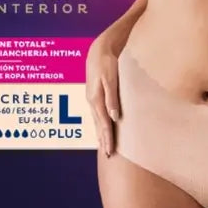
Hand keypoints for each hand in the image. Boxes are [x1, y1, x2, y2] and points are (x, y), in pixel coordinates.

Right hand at [86, 36, 120, 156]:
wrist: (99, 50)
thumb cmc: (106, 63)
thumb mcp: (110, 79)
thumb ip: (112, 98)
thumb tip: (115, 117)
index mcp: (95, 99)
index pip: (103, 124)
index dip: (107, 138)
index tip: (110, 152)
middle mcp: (92, 101)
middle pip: (98, 125)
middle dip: (103, 140)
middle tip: (108, 156)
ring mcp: (92, 98)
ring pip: (97, 121)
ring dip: (101, 134)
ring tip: (104, 146)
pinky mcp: (95, 95)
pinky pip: (97, 114)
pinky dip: (99, 124)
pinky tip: (102, 127)